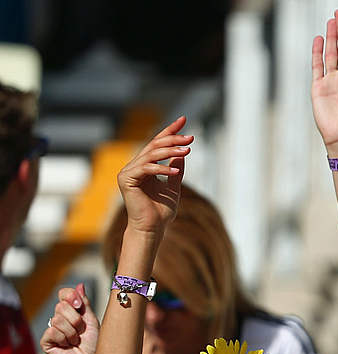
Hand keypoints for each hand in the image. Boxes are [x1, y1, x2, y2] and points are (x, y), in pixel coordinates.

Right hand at [41, 284, 99, 353]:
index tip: (80, 305)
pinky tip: (68, 346)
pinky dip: (64, 339)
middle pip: (61, 306)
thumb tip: (80, 285)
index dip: (70, 296)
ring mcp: (52, 329)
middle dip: (76, 320)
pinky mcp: (46, 341)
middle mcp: (60, 318)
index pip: (64, 294)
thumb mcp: (92, 320)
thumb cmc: (96, 344)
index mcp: (72, 312)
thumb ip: (84, 303)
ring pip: (57, 319)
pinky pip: (52, 331)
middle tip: (82, 331)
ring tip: (76, 341)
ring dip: (72, 332)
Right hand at [118, 118, 190, 234]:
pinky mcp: (126, 180)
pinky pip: (146, 169)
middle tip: (190, 138)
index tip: (184, 119)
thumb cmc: (162, 211)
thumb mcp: (174, 186)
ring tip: (186, 150)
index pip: (157, 143)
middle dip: (173, 139)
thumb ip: (176, 168)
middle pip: (154, 145)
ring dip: (170, 151)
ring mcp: (128, 172)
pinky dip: (162, 168)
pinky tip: (176, 170)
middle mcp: (134, 166)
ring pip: (151, 155)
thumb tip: (182, 152)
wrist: (152, 228)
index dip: (170, 130)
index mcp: (144, 166)